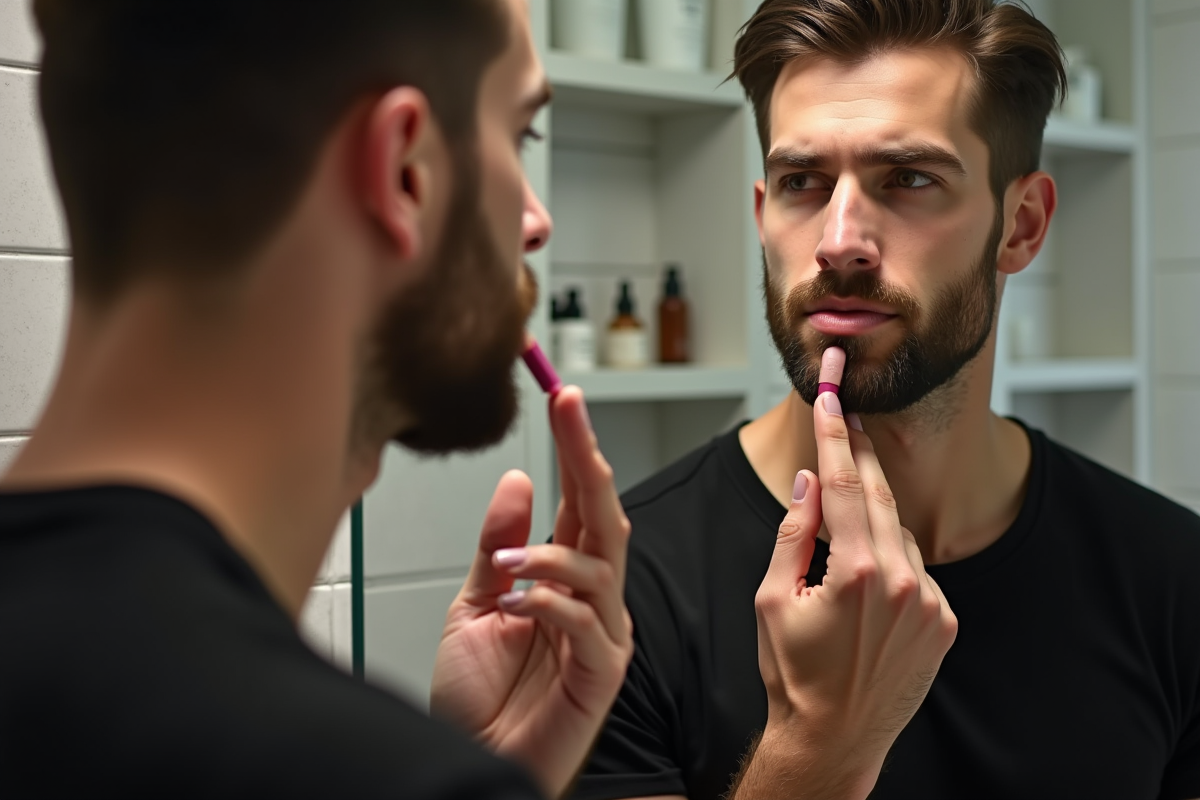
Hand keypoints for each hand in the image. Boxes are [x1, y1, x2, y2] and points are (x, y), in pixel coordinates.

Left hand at [430, 386, 632, 798]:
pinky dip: (553, 604)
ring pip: (602, 566)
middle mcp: (590, 599)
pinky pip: (589, 624)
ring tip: (508, 565)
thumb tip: (519, 481)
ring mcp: (601, 635)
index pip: (578, 499)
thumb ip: (498, 546)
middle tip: (569, 406)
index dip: (574, 447)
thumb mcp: (474, 605)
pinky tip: (520, 605)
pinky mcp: (602, 675)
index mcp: (562, 578)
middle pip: (604, 516)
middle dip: (587, 457)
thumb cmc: (475, 700)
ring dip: (552, 554)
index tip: (564, 398)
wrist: (465, 763)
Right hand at [736, 348, 957, 799]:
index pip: (843, 482)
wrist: (834, 738)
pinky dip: (892, 560)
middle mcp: (903, 583)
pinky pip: (917, 569)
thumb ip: (794, 533)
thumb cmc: (793, 674)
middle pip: (879, 495)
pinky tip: (866, 585)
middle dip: (860, 453)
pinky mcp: (944, 622)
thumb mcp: (773, 599)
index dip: (835, 433)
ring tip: (840, 545)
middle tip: (847, 416)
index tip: (831, 395)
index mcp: (856, 572)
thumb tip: (810, 481)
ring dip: (871, 519)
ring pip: (898, 533)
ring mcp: (930, 603)